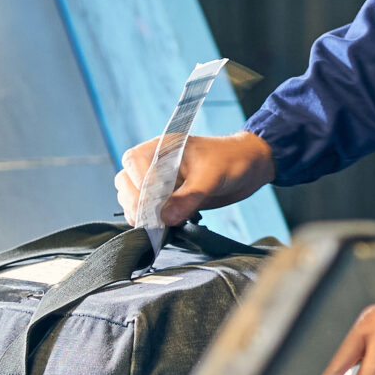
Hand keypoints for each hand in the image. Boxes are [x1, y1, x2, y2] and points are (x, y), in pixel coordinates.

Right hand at [116, 128, 275, 228]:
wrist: (249, 167)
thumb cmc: (232, 161)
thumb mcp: (212, 177)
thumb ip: (189, 197)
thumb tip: (165, 218)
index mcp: (164, 147)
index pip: (134, 162)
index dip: (138, 184)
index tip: (150, 205)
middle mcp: (156, 162)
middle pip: (126, 180)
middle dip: (134, 202)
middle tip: (150, 221)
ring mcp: (160, 181)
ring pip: (132, 196)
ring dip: (139, 213)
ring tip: (156, 226)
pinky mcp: (168, 197)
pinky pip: (147, 209)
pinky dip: (150, 220)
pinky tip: (163, 227)